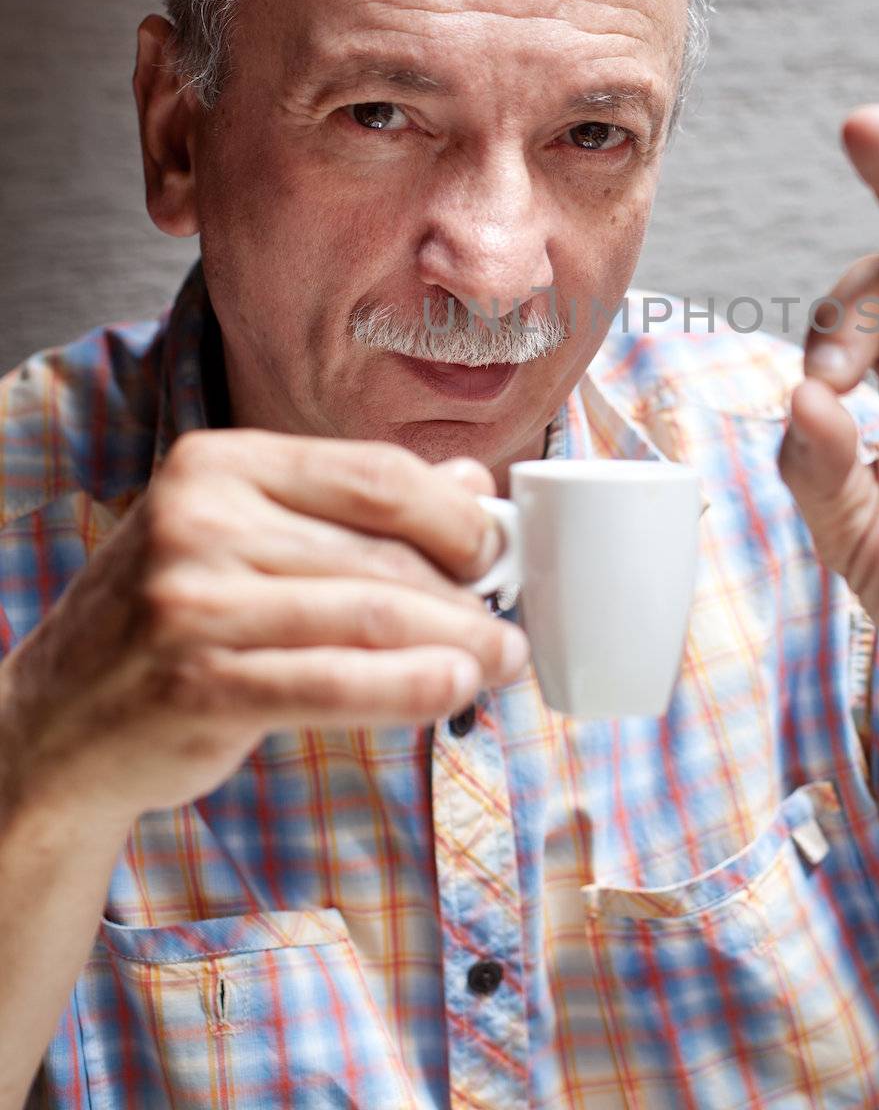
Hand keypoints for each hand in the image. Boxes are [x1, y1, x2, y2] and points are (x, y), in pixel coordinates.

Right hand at [0, 431, 526, 830]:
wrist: (55, 726)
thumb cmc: (174, 624)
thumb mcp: (250, 542)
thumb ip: (355, 509)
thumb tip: (471, 484)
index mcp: (219, 464)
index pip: (373, 474)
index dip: (454, 515)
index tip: (497, 549)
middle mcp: (200, 519)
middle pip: (380, 549)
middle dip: (466, 590)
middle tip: (512, 620)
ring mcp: (190, 601)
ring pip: (369, 614)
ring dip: (456, 641)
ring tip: (500, 659)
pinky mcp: (196, 683)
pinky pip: (334, 682)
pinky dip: (410, 687)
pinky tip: (455, 690)